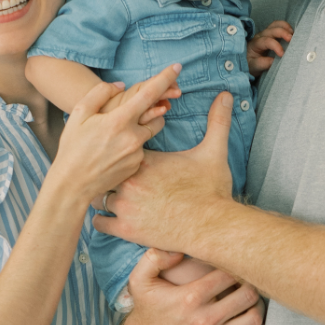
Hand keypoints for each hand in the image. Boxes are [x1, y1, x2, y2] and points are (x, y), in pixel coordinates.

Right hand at [51, 64, 180, 203]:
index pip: (149, 93)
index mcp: (119, 120)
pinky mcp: (137, 165)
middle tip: (135, 111)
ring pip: (149, 132)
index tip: (178, 66)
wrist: (72, 183)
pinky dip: (132, 145)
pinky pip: (141, 148)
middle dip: (153, 109)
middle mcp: (133, 137)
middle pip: (158, 115)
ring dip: (141, 128)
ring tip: (116, 135)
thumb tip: (121, 85)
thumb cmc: (73, 147)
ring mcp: (137, 153)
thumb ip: (100, 93)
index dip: (165, 78)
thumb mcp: (79, 113)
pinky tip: (113, 151)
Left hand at [93, 91, 233, 251]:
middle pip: (105, 170)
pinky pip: (99, 222)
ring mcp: (126, 207)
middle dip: (110, 172)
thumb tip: (226, 95)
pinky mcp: (126, 230)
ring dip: (106, 196)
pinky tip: (113, 216)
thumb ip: (217, 121)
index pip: (121, 146)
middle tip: (114, 175)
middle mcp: (131, 181)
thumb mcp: (214, 152)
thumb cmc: (212, 191)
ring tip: (115, 196)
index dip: (122, 150)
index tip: (126, 154)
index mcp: (146, 160)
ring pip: (99, 196)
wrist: (212, 227)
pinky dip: (103, 219)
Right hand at [121, 249, 263, 324]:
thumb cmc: (149, 308)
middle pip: (247, 295)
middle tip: (246, 281)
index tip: (232, 266)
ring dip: (256, 307)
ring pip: (254, 319)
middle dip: (250, 284)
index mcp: (189, 298)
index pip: (229, 275)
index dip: (234, 267)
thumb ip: (155, 257)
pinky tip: (246, 322)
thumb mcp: (141, 280)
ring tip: (249, 300)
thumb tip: (179, 250)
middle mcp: (203, 322)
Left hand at [247, 20, 292, 73]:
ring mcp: (266, 33)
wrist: (248, 61)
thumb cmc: (251, 64)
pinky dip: (286, 27)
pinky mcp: (271, 33)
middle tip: (292, 40)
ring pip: (275, 24)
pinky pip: (279, 25)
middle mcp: (260, 36)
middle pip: (272, 30)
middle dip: (282, 33)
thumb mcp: (254, 67)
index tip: (282, 54)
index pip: (266, 41)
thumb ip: (262, 64)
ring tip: (293, 34)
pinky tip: (292, 33)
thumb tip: (274, 61)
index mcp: (255, 44)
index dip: (275, 46)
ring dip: (285, 27)